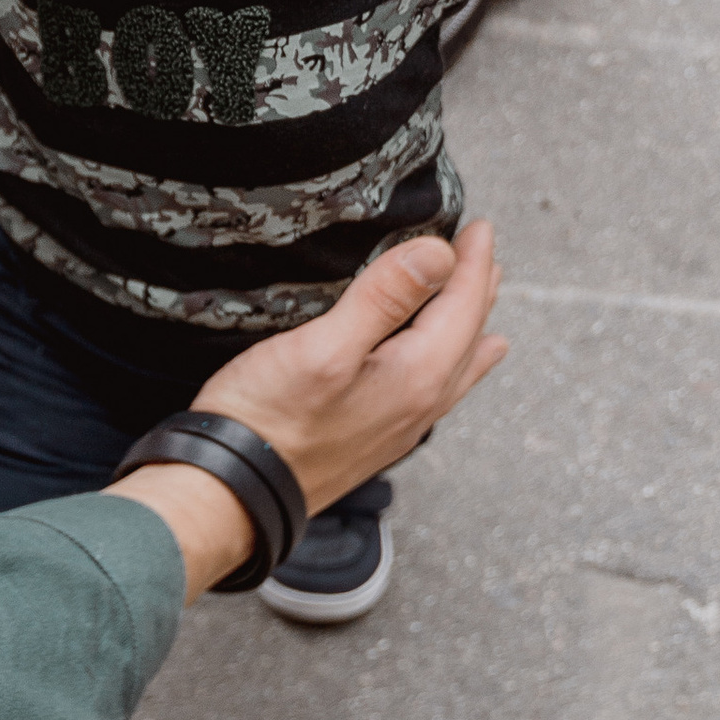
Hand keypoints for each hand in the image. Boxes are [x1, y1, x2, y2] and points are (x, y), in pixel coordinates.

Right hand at [111, 227, 505, 599]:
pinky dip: (449, 364)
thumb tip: (439, 254)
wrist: (233, 492)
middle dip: (477, 290)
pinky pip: (433, 391)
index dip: (472, 263)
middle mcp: (420, 404)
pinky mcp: (375, 437)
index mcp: (417, 375)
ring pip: (454, 366)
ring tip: (485, 309)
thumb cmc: (268, 418)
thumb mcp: (324, 346)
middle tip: (485, 252)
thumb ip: (384, 299)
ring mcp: (399, 425)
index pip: (462, 307)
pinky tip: (439, 373)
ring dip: (469, 328)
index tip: (480, 226)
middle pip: (465, 336)